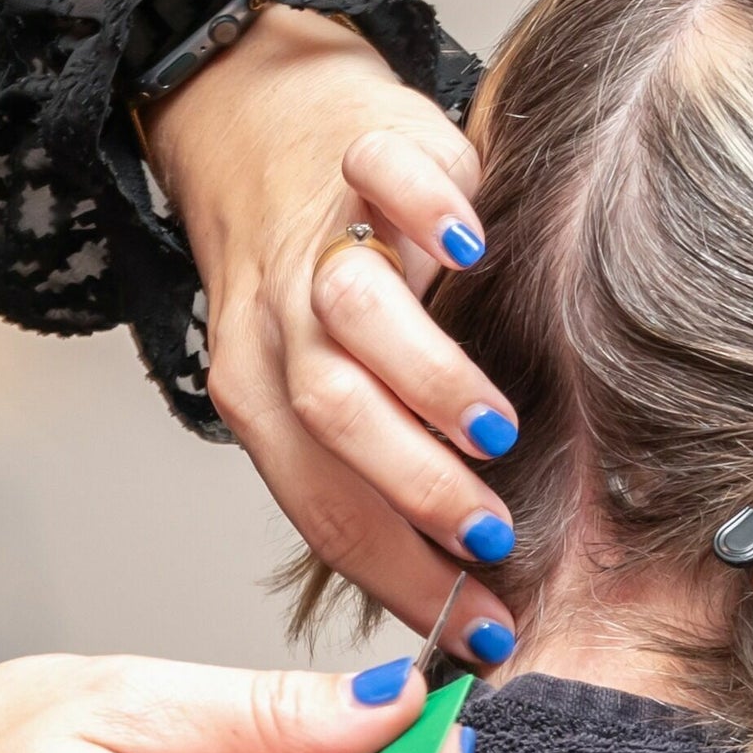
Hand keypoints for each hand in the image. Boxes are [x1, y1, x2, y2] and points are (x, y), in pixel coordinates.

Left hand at [143, 5, 512, 649]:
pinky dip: (427, 210)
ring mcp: (317, 232)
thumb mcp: (319, 381)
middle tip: (491, 536)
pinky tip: (474, 249)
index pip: (320, 502)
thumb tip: (467, 590)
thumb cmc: (312, 281)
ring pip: (347, 313)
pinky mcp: (358, 148)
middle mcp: (276, 319)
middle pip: (324, 414)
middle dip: (410, 489)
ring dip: (421, 379)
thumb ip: (371, 466)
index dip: (396, 573)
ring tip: (492, 428)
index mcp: (261, 390)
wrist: (260, 126)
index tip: (477, 626)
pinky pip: (382, 177)